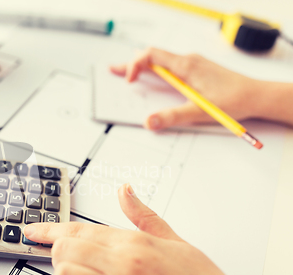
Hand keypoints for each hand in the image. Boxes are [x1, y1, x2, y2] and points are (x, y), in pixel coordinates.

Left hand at [24, 184, 277, 274]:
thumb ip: (143, 215)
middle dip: (57, 254)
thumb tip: (125, 191)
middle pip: (66, 248)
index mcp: (132, 241)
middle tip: (67, 262)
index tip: (30, 231)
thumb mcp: (174, 240)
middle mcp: (122, 262)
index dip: (47, 229)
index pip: (78, 228)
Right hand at [109, 48, 264, 129]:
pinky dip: (156, 70)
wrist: (257, 96)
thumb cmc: (234, 101)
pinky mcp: (198, 70)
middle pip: (152, 56)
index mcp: (185, 66)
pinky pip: (171, 65)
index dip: (134, 66)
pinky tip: (154, 79)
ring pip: (161, 60)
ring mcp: (193, 64)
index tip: (128, 81)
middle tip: (114, 71)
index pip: (151, 56)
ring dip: (143, 67)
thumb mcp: (199, 112)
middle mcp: (188, 61)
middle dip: (131, 64)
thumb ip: (172, 117)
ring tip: (129, 75)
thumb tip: (149, 122)